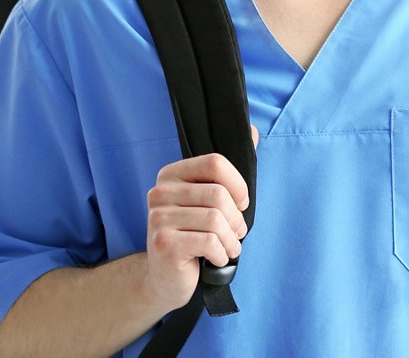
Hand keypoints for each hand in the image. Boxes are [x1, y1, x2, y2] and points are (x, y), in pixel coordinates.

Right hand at [143, 126, 257, 311]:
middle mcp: (159, 192)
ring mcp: (157, 218)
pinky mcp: (163, 243)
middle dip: (237, 218)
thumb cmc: (195, 235)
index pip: (214, 162)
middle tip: (238, 232)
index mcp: (171, 175)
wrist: (167, 278)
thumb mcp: (211, 200)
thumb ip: (227, 169)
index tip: (242, 204)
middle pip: (218, 194)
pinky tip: (217, 258)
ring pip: (215, 219)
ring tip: (230, 247)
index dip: (238, 184)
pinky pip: (208, 242)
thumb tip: (251, 131)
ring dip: (231, 239)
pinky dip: (221, 253)